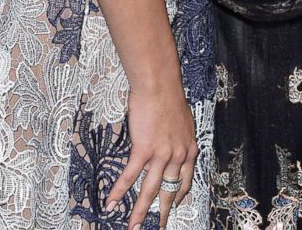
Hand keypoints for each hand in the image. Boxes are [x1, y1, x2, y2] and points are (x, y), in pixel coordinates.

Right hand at [107, 81, 197, 229]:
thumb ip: (177, 136)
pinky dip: (119, 190)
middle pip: (170, 191)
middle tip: (159, 226)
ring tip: (134, 226)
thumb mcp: (181, 120)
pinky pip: (130, 176)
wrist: (159, 84)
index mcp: (189, 148)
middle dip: (163, 212)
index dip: (180, 195)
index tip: (176, 204)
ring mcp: (162, 155)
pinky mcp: (144, 150)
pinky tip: (112, 202)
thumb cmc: (168, 95)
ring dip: (140, 211)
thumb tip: (169, 142)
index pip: (186, 180)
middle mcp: (178, 155)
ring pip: (150, 190)